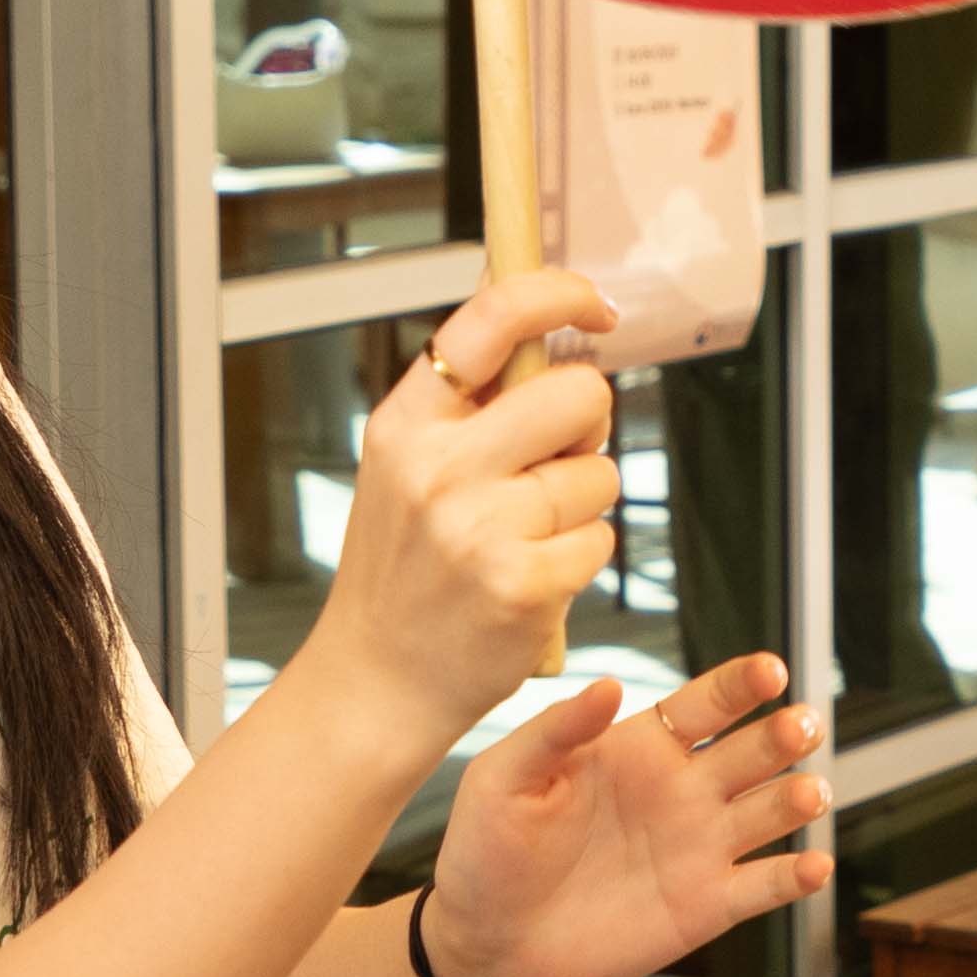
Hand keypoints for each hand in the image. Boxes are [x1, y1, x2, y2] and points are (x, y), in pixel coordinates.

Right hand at [305, 272, 622, 733]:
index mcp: (405, 423)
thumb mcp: (405, 467)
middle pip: (579, 394)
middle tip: (554, 461)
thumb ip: (465, 402)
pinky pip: (600, 539)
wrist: (375, 681)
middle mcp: (438, 467)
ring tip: (523, 538)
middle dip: (587, 425)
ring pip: (600, 473)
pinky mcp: (523, 583)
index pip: (492, 320)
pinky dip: (579, 559)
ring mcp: (481, 527)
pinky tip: (531, 579)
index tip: (597, 308)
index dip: (560, 295)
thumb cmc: (403, 572)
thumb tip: (541, 320)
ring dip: (580, 505)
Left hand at [427, 653, 835, 976]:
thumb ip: (554, 731)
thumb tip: (608, 686)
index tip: (770, 671)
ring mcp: (699, 848)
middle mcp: (681, 792)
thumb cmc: (487, 854)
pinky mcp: (706, 907)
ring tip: (808, 794)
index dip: (740, 684)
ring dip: (799, 798)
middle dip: (785, 735)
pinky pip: (765, 885)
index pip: (704, 705)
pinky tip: (812, 866)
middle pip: (753, 751)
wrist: (485, 946)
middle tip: (800, 727)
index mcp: (638, 750)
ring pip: (771, 811)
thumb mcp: (504, 780)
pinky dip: (798, 876)